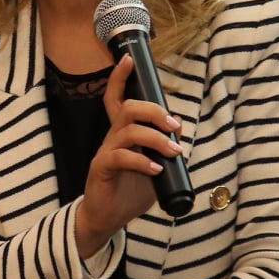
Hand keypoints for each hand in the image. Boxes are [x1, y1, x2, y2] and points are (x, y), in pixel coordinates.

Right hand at [74, 53, 184, 257]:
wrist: (109, 219)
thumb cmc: (130, 192)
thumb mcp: (155, 167)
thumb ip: (164, 147)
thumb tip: (177, 124)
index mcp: (123, 134)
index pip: (117, 99)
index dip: (120, 78)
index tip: (127, 60)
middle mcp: (112, 138)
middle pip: (128, 109)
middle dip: (153, 111)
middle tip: (172, 126)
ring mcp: (105, 152)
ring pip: (128, 131)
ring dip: (155, 139)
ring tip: (172, 152)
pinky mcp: (101, 169)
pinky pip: (120, 157)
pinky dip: (142, 162)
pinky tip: (155, 170)